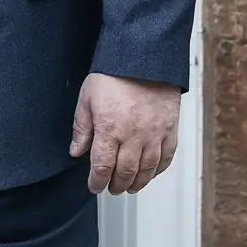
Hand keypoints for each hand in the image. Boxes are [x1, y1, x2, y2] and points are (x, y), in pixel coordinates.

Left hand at [69, 72, 179, 195]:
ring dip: (137, 182)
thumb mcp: (87, 98)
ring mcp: (154, 135)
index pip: (102, 167)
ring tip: (130, 186)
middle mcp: (133, 137)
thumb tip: (76, 150)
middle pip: (125, 173)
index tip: (94, 186)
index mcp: (109, 130)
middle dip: (116, 185)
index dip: (97, 181)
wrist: (144, 58)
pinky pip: (166, 157)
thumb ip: (82, 128)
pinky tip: (151, 173)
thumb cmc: (114, 74)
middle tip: (111, 188)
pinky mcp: (170, 129)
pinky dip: (158, 170)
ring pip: (147, 169)